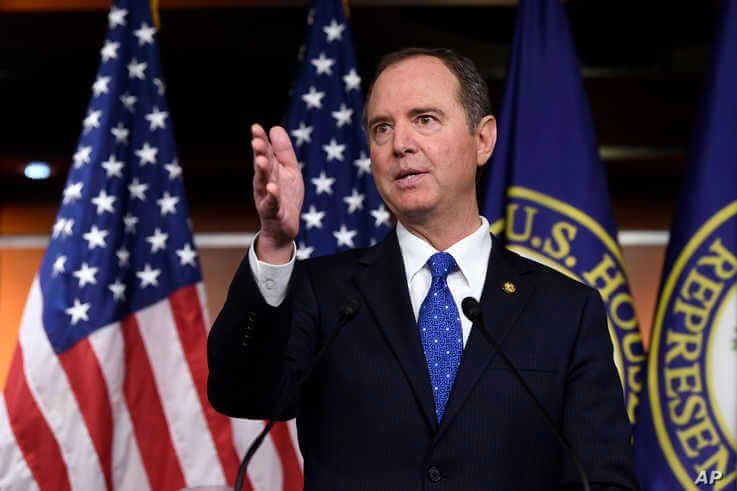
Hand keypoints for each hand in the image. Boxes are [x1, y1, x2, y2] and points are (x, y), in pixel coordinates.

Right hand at [251, 124, 303, 263]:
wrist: (283, 226)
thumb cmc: (286, 196)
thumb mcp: (289, 170)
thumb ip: (283, 151)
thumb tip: (275, 127)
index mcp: (269, 170)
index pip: (264, 153)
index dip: (260, 140)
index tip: (256, 127)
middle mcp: (264, 182)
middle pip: (262, 166)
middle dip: (259, 154)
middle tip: (256, 141)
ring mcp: (267, 197)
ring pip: (264, 183)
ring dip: (262, 172)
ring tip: (261, 161)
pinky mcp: (274, 212)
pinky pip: (272, 204)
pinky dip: (272, 196)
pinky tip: (272, 188)